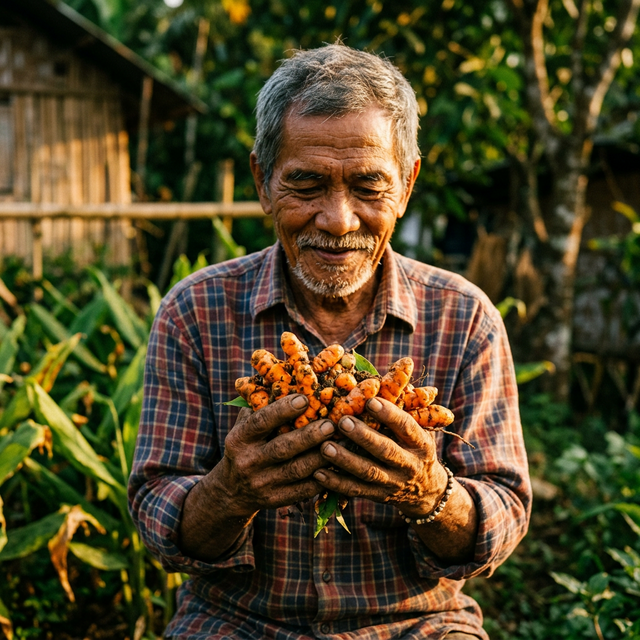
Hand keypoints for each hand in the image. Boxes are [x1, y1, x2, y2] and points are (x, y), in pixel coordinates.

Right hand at [207, 394, 335, 517]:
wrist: (232, 491)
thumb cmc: (247, 445)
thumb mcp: (244, 425)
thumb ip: (261, 405)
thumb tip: (287, 374)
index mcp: (239, 439)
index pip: (261, 422)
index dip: (282, 410)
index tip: (304, 399)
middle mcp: (248, 462)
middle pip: (282, 448)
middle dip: (309, 436)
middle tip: (332, 423)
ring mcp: (262, 484)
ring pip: (297, 470)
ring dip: (321, 457)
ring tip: (342, 443)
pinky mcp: (276, 500)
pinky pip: (303, 490)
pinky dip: (323, 478)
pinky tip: (339, 466)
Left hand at [313, 397, 448, 516]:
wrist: (427, 491)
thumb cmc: (414, 445)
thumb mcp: (419, 425)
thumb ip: (405, 401)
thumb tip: (401, 364)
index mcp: (421, 443)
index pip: (407, 427)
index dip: (390, 414)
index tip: (371, 400)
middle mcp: (410, 464)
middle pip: (386, 451)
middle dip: (364, 436)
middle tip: (342, 421)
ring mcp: (394, 483)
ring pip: (368, 473)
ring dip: (346, 460)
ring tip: (325, 446)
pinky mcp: (378, 496)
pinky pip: (356, 491)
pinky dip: (336, 482)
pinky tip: (318, 472)